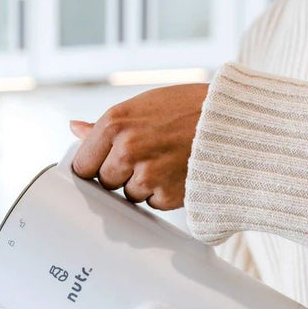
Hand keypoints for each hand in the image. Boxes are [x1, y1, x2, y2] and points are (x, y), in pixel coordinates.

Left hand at [71, 83, 207, 210]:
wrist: (233, 124)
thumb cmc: (188, 109)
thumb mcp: (143, 105)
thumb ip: (104, 125)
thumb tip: (74, 128)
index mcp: (114, 125)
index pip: (82, 164)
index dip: (95, 165)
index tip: (105, 163)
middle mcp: (127, 151)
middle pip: (105, 182)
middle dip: (120, 174)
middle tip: (146, 156)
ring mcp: (146, 176)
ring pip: (129, 194)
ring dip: (143, 185)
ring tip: (166, 161)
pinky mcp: (166, 196)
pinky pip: (153, 203)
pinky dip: (163, 194)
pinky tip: (178, 173)